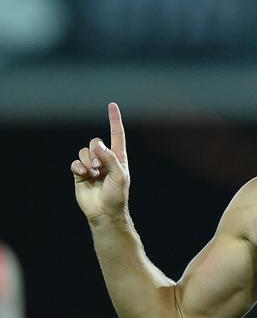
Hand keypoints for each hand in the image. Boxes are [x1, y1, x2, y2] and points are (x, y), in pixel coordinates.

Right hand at [71, 102, 129, 220]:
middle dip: (96, 153)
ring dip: (88, 162)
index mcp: (118, 158)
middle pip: (95, 142)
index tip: (112, 105)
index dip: (114, 120)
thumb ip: (111, 158)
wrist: (104, 212)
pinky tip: (84, 176)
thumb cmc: (117, 195)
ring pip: (84, 152)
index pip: (117, 135)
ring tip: (93, 175)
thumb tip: (98, 145)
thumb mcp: (120, 176)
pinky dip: (78, 167)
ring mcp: (92, 166)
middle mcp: (105, 160)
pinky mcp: (80, 174)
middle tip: (100, 168)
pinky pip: (75, 163)